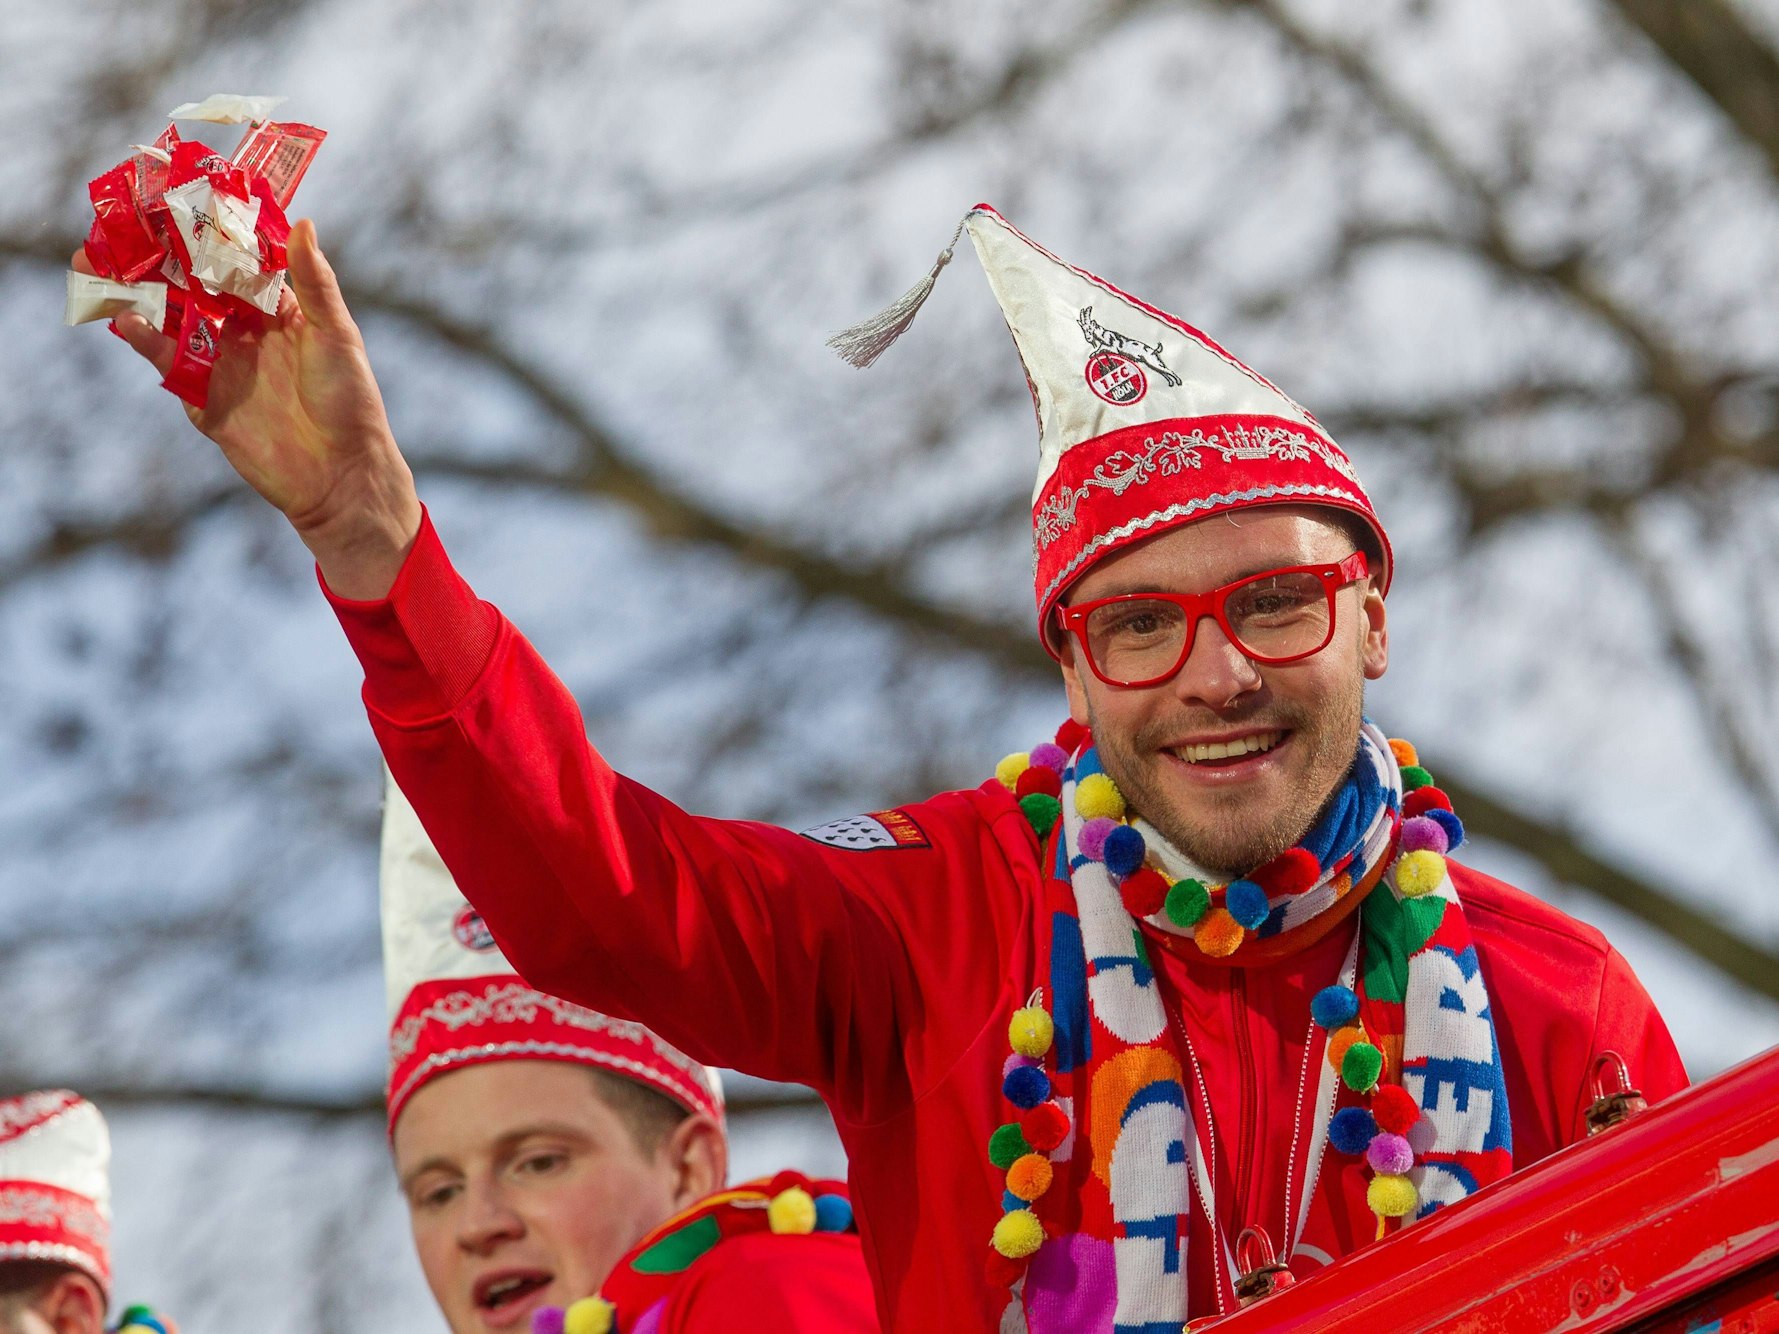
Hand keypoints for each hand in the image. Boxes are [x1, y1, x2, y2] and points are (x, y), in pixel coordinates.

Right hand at [79, 220, 420, 597]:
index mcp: (276, 310)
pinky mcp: (203, 399)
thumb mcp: (336, 334)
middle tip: (116, 224)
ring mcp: (220, 363)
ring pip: (169, 319)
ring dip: (135, 292)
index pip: (233, 261)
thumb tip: (303, 223)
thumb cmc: (350, 400)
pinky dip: (147, 340)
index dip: (205, 232)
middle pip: (190, 286)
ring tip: (95, 263)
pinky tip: (129, 318)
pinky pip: (170, 363)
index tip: (174, 196)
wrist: (342, 474)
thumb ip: (313, 283)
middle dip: (154, 258)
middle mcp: (243, 331)